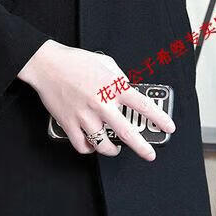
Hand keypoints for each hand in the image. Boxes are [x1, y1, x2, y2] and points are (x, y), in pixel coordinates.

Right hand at [17, 39, 175, 160]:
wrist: (47, 64)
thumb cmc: (74, 61)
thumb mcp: (106, 62)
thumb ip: (119, 78)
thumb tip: (127, 89)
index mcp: (113, 87)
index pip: (143, 105)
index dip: (159, 118)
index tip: (168, 127)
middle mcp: (101, 103)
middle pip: (127, 133)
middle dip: (142, 147)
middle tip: (149, 154)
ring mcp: (84, 116)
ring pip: (103, 144)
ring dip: (111, 150)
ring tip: (114, 149)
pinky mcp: (69, 123)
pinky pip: (82, 145)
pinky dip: (88, 148)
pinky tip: (91, 145)